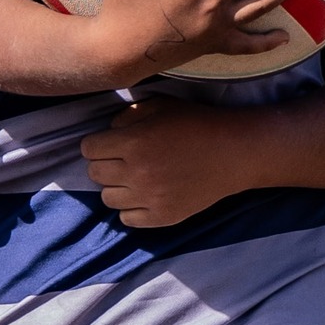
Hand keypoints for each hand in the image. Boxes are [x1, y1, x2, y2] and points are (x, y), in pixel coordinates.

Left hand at [82, 99, 245, 227]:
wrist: (235, 152)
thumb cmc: (197, 124)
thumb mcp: (160, 106)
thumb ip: (127, 115)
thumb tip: (108, 132)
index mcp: (134, 142)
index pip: (88, 148)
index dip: (97, 143)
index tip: (110, 142)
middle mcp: (137, 173)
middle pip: (94, 173)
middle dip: (104, 163)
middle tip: (122, 159)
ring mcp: (150, 198)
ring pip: (107, 198)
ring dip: (116, 186)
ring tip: (134, 177)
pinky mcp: (163, 217)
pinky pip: (127, 219)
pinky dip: (131, 208)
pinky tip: (144, 195)